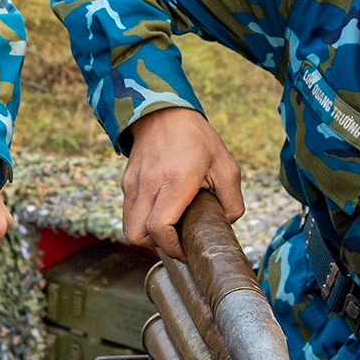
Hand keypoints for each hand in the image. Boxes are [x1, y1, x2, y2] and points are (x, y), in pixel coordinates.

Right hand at [122, 108, 244, 260]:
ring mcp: (133, 183)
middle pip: (136, 235)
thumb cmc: (198, 139)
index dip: (172, 247)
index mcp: (175, 181)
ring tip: (169, 225)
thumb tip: (225, 224)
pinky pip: (129, 212)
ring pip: (128, 227)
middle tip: (176, 239)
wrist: (164, 112)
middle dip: (156, 245)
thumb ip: (232, 202)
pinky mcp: (126, 182)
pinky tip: (161, 209)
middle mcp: (149, 184)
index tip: (186, 248)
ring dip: (147, 234)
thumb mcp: (227, 167)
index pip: (159, 227)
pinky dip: (142, 219)